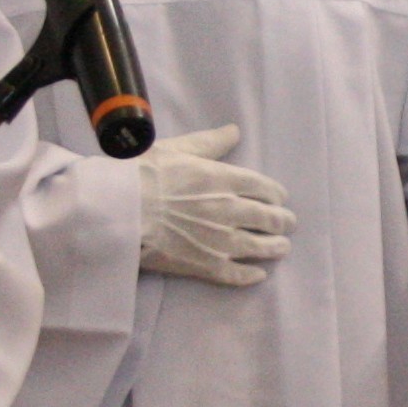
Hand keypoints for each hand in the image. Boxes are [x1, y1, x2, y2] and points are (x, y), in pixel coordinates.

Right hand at [137, 124, 294, 286]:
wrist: (120, 210)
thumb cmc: (143, 174)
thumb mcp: (178, 148)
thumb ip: (209, 142)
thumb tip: (235, 131)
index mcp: (224, 180)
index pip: (265, 188)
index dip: (276, 195)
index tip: (279, 199)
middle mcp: (230, 210)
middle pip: (269, 218)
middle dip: (283, 221)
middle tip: (287, 224)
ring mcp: (220, 241)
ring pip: (259, 247)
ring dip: (275, 247)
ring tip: (281, 247)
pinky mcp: (205, 265)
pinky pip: (236, 274)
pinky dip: (251, 275)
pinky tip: (259, 275)